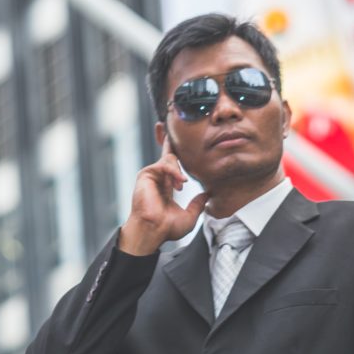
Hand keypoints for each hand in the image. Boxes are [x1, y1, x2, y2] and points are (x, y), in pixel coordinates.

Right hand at [119, 137, 207, 254]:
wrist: (153, 230)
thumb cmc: (167, 228)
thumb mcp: (189, 216)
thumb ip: (197, 204)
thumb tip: (207, 195)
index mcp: (166, 186)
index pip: (174, 166)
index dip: (178, 154)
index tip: (183, 142)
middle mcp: (158, 178)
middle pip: (168, 153)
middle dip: (170, 139)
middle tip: (169, 122)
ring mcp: (151, 176)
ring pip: (170, 159)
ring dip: (179, 170)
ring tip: (181, 185)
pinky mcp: (146, 175)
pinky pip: (163, 164)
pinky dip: (174, 171)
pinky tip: (179, 182)